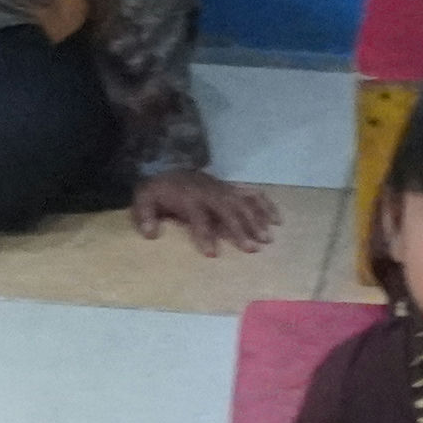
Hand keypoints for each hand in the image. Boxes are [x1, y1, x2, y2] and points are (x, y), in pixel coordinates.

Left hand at [134, 171, 276, 255]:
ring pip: (243, 203)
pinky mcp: (231, 188)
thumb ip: (145, 215)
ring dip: (257, 220)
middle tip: (253, 248)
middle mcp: (210, 193)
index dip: (205, 235)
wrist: (168, 169)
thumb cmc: (158, 192)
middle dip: (241, 229)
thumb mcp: (144, 200)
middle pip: (228, 211)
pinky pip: (252, 194)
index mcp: (189, 198)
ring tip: (268, 239)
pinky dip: (266, 205)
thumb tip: (149, 233)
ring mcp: (223, 189)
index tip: (212, 254)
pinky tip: (278, 219)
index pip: (199, 217)